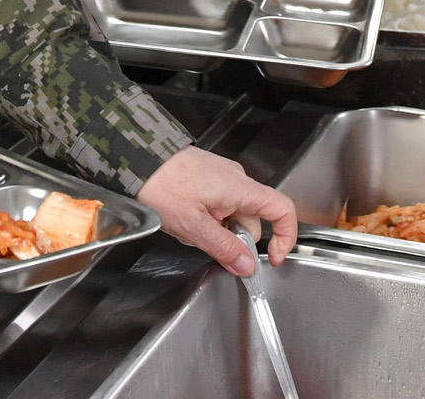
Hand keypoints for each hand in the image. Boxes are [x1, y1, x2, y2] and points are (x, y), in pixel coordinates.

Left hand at [136, 146, 296, 274]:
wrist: (139, 159)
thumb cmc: (162, 184)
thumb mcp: (193, 225)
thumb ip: (223, 248)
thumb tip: (247, 266)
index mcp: (241, 188)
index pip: (283, 210)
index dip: (285, 237)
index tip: (273, 258)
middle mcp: (237, 180)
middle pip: (253, 220)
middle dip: (234, 239)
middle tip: (206, 243)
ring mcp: (223, 178)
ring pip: (233, 215)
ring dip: (217, 230)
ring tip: (188, 227)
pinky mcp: (209, 178)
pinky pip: (219, 205)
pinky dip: (208, 218)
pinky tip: (186, 218)